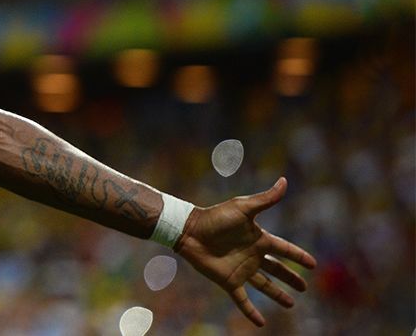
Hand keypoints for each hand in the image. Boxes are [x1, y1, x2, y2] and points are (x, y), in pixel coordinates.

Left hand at [175, 177, 316, 326]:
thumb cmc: (215, 217)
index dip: (298, 256)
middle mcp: (252, 255)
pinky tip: (260, 323)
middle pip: (277, 269)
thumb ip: (266, 199)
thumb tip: (284, 181)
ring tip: (291, 304)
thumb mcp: (243, 208)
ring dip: (277, 295)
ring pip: (264, 286)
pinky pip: (242, 300)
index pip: (284, 249)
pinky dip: (251, 311)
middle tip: (305, 287)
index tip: (313, 264)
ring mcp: (241, 269)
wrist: (189, 231)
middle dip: (291, 278)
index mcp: (258, 239)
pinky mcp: (228, 281)